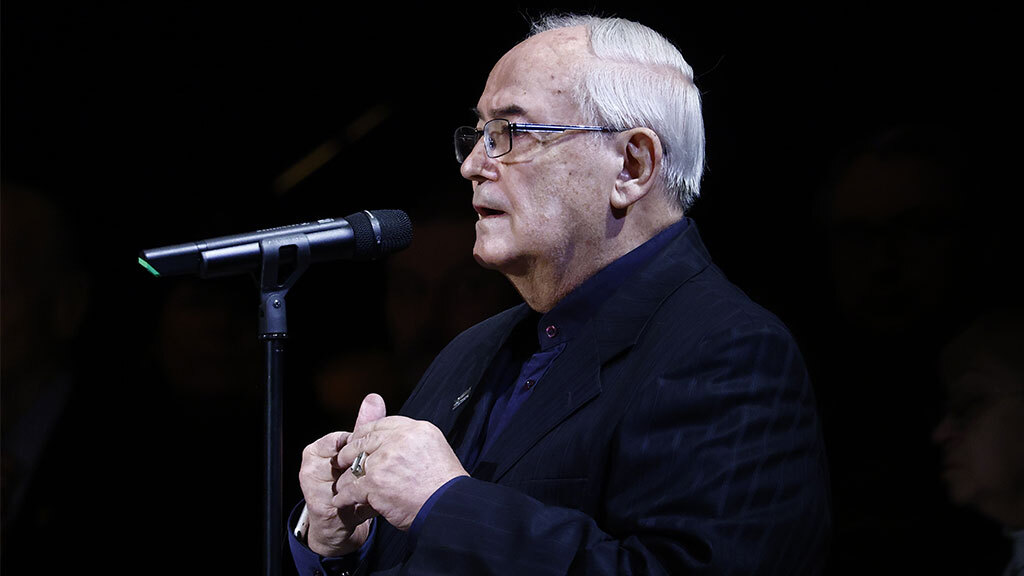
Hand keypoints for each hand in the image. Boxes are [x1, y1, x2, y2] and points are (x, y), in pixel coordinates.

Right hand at [298, 394, 385, 556]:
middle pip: (345, 458)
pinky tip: (374, 501)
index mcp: (317, 449)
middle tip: (385, 470)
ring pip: (348, 479)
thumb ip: (364, 426)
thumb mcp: (356, 452)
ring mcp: (313, 486)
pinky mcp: (320, 505)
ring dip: (368, 483)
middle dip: (368, 466)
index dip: (365, 447)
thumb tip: (374, 398)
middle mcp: (311, 466)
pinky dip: (365, 500)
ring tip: (380, 485)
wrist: (336, 521)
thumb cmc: (346, 482)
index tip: (380, 452)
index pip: (345, 440)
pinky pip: (348, 497)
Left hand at [332, 416, 468, 530]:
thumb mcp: (434, 450)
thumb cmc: (445, 486)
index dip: (366, 433)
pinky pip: (351, 487)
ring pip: (354, 464)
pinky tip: (342, 501)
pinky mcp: (376, 481)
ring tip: (341, 485)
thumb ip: (413, 442)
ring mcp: (386, 459)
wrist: (449, 508)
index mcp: (417, 429)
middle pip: (365, 440)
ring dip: (346, 476)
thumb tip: (394, 441)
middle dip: (349, 451)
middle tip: (341, 460)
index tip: (357, 440)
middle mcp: (400, 439)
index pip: (382, 424)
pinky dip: (345, 497)